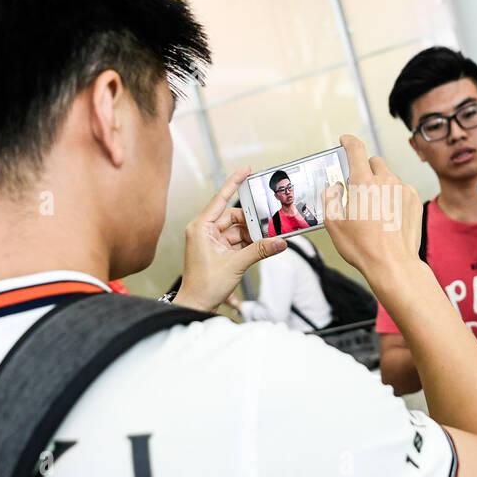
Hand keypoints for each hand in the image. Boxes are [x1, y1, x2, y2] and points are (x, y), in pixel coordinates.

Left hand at [177, 168, 285, 311]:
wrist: (197, 305)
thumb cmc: (204, 286)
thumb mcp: (236, 265)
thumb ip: (260, 250)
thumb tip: (279, 241)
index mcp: (201, 227)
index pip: (220, 199)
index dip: (234, 183)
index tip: (246, 170)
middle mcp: (205, 230)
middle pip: (234, 216)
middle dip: (252, 222)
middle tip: (270, 224)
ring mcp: (212, 241)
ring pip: (238, 229)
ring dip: (253, 235)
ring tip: (268, 239)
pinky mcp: (218, 250)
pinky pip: (238, 240)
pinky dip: (250, 243)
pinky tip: (262, 246)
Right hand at [323, 135, 421, 286]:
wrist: (393, 264)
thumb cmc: (364, 247)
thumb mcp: (333, 224)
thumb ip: (330, 198)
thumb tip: (335, 187)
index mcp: (363, 183)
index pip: (356, 150)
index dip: (348, 141)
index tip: (345, 140)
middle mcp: (386, 181)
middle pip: (374, 162)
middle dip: (365, 169)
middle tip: (358, 188)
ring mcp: (403, 189)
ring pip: (388, 177)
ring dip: (380, 185)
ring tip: (374, 210)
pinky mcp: (414, 199)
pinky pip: (401, 189)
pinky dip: (393, 196)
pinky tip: (388, 216)